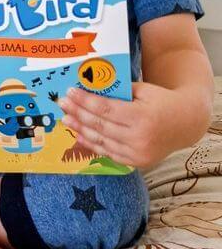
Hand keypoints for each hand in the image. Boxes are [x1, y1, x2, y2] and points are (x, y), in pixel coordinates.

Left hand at [58, 82, 183, 168]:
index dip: (85, 101)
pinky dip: (92, 144)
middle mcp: (139, 138)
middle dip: (78, 113)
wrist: (186, 123)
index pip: (105, 109)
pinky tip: (79, 134)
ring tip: (66, 119)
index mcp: (141, 117)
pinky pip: (108, 153)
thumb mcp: (143, 90)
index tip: (70, 92)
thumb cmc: (162, 101)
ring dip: (80, 129)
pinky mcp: (136, 162)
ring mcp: (137, 153)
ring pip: (101, 141)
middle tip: (62, 104)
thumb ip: (118, 91)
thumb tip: (89, 87)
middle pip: (100, 125)